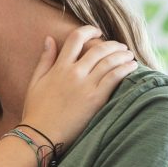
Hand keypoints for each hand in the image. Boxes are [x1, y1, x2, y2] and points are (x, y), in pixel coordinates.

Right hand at [17, 27, 137, 148]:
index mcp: (59, 67)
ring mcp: (86, 86)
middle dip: (112, 44)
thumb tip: (49, 38)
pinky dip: (125, 69)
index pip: (76, 39)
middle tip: (119, 47)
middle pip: (99, 49)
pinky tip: (132, 66)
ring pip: (110, 61)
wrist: (41, 135)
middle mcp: (74, 73)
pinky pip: (114, 78)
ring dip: (122, 55)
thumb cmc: (36, 111)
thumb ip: (45, 59)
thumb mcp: (35, 81)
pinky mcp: (96, 99)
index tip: (97, 32)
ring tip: (129, 55)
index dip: (89, 30)